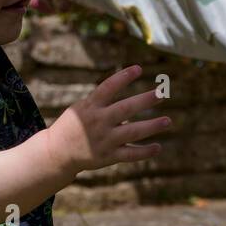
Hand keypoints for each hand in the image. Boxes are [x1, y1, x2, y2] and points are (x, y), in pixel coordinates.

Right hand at [46, 64, 171, 176]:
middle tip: (161, 93)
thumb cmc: (73, 125)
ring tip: (168, 121)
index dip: (123, 77)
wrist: (57, 152)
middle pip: (126, 109)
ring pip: (133, 132)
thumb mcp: (81, 107)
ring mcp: (104, 140)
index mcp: (90, 106)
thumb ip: (102, 100)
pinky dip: (145, 152)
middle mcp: (98, 122)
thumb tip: (125, 88)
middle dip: (145, 100)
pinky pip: (130, 154)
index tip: (139, 68)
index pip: (108, 87)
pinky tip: (158, 147)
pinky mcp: (108, 156)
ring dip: (152, 126)